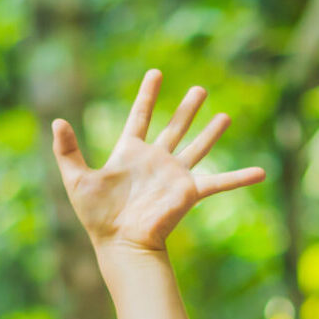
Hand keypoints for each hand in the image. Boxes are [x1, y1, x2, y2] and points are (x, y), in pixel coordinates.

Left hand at [51, 69, 265, 254]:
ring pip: (197, 146)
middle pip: (175, 127)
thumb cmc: (98, 217)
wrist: (121, 244)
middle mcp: (156, 161)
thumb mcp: (76, 179)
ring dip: (211, 132)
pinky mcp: (189, 191)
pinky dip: (240, 178)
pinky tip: (261, 173)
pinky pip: (220, 182)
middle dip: (187, 108)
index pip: (140, 117)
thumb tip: (56, 120)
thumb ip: (67, 150)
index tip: (156, 73)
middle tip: (200, 89)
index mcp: (130, 153)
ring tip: (225, 115)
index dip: (148, 96)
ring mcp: (174, 175)